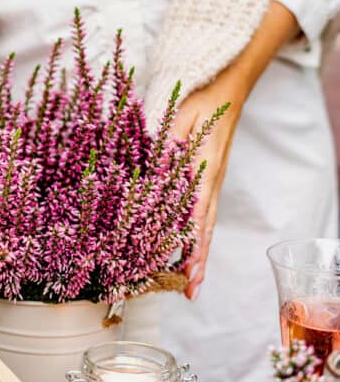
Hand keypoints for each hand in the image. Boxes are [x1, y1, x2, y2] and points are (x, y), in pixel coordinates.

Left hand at [171, 69, 245, 300]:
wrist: (227, 89)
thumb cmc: (201, 101)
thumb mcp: (181, 117)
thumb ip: (167, 143)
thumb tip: (154, 171)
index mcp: (204, 171)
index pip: (198, 216)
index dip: (192, 245)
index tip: (188, 270)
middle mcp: (211, 183)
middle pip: (205, 229)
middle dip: (198, 262)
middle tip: (190, 292)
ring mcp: (211, 183)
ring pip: (206, 225)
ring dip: (198, 254)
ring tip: (190, 283)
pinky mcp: (209, 180)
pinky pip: (204, 213)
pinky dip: (198, 235)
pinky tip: (188, 249)